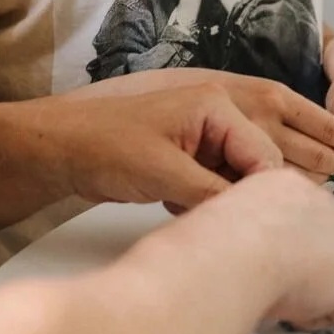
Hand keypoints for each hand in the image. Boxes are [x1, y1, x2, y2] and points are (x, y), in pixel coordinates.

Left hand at [47, 81, 282, 211]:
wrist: (65, 151)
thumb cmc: (107, 148)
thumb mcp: (164, 173)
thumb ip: (216, 195)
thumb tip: (258, 221)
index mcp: (217, 106)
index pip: (268, 158)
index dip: (264, 197)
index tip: (247, 227)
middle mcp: (222, 118)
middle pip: (264, 168)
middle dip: (244, 198)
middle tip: (210, 211)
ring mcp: (210, 140)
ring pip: (244, 184)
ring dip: (225, 204)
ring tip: (188, 206)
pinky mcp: (198, 162)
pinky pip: (223, 190)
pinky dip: (208, 206)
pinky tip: (177, 206)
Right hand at [204, 170, 333, 328]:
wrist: (243, 246)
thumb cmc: (223, 230)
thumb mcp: (232, 211)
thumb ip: (251, 221)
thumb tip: (248, 244)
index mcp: (289, 183)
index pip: (296, 215)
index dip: (281, 240)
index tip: (261, 257)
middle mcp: (323, 203)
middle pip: (321, 241)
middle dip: (303, 263)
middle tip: (272, 279)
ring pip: (332, 275)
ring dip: (309, 289)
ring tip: (275, 296)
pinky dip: (312, 315)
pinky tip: (287, 309)